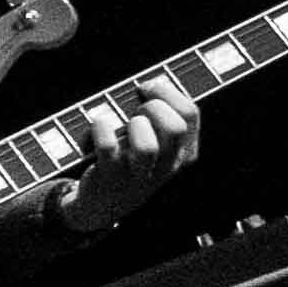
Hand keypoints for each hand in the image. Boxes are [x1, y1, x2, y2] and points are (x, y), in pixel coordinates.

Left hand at [43, 82, 200, 233]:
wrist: (103, 203)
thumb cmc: (130, 159)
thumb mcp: (158, 142)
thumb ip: (163, 115)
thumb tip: (151, 83)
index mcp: (184, 152)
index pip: (190, 114)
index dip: (167, 91)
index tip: (146, 89)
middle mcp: (166, 165)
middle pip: (174, 128)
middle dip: (152, 108)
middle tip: (135, 111)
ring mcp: (138, 174)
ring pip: (147, 146)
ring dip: (132, 126)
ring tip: (122, 127)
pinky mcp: (109, 177)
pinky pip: (108, 148)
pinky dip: (100, 129)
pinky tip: (97, 127)